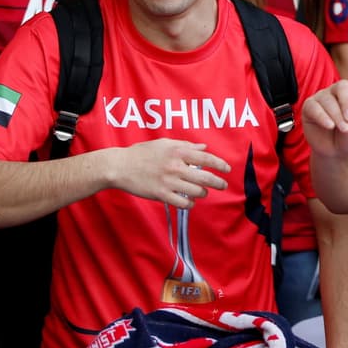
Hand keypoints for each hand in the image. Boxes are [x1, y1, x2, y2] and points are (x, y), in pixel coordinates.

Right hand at [111, 139, 229, 209]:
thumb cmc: (142, 153)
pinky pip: (182, 203)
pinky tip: (189, 201)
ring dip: (202, 193)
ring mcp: (168, 181)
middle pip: (205, 178)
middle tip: (223, 185)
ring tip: (202, 192)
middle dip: (218, 183)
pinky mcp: (160, 194)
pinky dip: (189, 203)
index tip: (227, 169)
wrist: (119, 166)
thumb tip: (203, 148)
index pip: (206, 159)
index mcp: (178, 152)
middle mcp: (176, 167)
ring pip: (196, 192)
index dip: (220, 164)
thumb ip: (185, 145)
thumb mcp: (164, 144)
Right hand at [302, 26, 347, 158]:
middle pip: (343, 87)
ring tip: (342, 129)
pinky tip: (329, 127)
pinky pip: (316, 108)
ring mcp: (322, 97)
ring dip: (338, 117)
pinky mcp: (309, 108)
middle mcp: (336, 90)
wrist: (336, 153)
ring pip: (329, 101)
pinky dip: (325, 118)